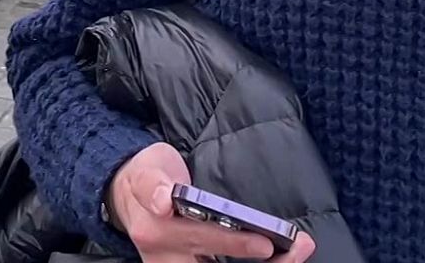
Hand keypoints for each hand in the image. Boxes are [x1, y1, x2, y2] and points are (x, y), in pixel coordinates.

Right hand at [107, 142, 316, 261]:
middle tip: (299, 248)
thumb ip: (154, 184)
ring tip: (297, 253)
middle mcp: (169, 259)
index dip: (235, 245)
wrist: (124, 193)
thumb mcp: (146, 170)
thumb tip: (163, 201)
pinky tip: (281, 258)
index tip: (267, 243)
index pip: (204, 241)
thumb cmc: (144, 176)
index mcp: (159, 233)